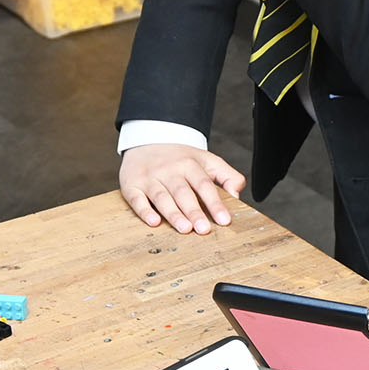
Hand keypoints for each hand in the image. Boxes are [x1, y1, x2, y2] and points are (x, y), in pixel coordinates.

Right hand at [120, 144, 245, 234]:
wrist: (147, 139)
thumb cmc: (180, 158)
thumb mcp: (207, 160)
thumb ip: (227, 175)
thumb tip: (237, 195)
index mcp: (190, 165)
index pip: (204, 185)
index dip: (215, 203)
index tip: (224, 220)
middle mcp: (169, 171)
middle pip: (183, 192)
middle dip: (194, 211)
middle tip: (204, 229)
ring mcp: (149, 178)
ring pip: (162, 197)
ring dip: (173, 214)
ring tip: (185, 229)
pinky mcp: (132, 185)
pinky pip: (137, 199)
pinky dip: (144, 210)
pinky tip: (153, 222)